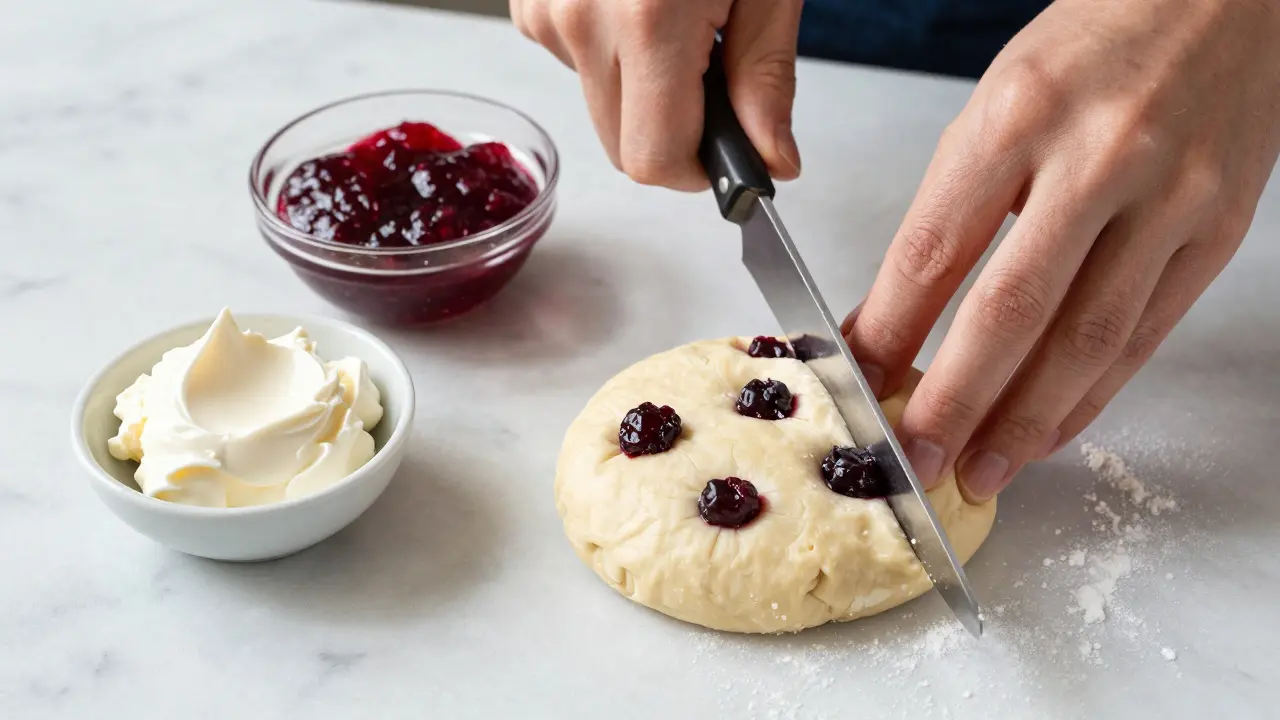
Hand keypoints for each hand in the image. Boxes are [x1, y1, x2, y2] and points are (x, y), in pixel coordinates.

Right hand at [510, 0, 803, 189]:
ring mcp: (546, 11)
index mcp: (649, 19)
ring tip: (672, 15)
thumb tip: (772, 163)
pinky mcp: (530, 3)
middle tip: (710, 65)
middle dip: (673, 130)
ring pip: (600, 108)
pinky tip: (635, 2)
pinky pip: (576, 64)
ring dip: (639, 88)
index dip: (700, 169)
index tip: (730, 143)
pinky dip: (610, 50)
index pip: (657, 160)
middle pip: (623, 148)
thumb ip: (766, 79)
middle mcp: (583, 19)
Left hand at [842, 0, 1279, 502]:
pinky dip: (1091, 397)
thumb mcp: (993, 107)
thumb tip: (889, 319)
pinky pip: (1144, 336)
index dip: (890, 334)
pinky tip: (1049, 432)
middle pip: (1011, 311)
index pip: (934, 252)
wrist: (1217, 0)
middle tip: (915, 463)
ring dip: (1025, 423)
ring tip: (979, 471)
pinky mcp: (1218, 232)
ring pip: (1086, 340)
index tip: (860, 386)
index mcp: (1017, 118)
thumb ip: (945, 213)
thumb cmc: (1090, 49)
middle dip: (954, 404)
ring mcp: (1169, 199)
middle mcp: (1098, 159)